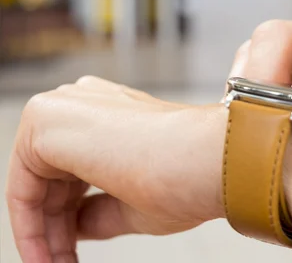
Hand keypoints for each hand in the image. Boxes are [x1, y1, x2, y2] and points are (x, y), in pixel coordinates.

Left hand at [6, 76, 227, 262]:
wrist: (210, 160)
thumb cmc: (190, 175)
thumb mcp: (135, 203)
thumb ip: (98, 211)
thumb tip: (75, 227)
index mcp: (110, 114)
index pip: (73, 175)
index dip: (66, 224)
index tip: (66, 257)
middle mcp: (84, 103)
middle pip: (51, 180)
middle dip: (55, 231)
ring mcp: (64, 107)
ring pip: (36, 182)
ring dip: (43, 231)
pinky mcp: (46, 119)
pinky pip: (23, 183)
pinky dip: (29, 225)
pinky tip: (44, 254)